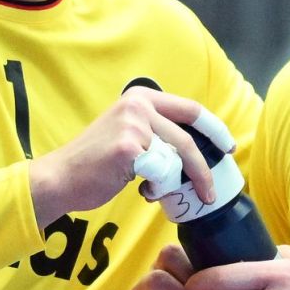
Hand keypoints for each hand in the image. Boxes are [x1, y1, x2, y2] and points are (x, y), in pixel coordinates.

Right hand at [28, 87, 218, 225]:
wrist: (61, 178)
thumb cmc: (96, 163)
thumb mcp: (129, 134)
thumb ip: (158, 133)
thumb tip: (195, 151)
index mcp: (140, 96)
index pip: (191, 110)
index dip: (215, 129)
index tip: (228, 147)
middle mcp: (137, 104)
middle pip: (187, 139)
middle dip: (203, 170)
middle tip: (210, 192)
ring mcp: (133, 124)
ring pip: (175, 160)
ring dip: (171, 183)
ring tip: (152, 190)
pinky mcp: (129, 147)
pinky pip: (162, 175)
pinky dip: (157, 189)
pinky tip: (141, 190)